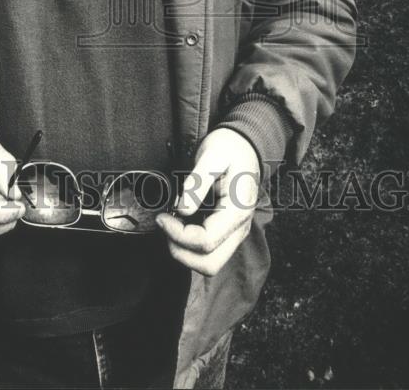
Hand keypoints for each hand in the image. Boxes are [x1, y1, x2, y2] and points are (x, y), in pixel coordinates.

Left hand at [157, 128, 259, 275]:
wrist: (246, 145)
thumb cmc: (229, 147)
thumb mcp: (212, 155)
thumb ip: (197, 182)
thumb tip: (181, 209)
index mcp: (237, 211)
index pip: (205, 241)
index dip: (178, 234)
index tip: (162, 216)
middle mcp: (240, 229)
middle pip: (210, 264)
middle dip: (180, 251)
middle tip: (165, 225)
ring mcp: (235, 233)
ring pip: (210, 263)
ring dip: (185, 252)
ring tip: (171, 225)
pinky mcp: (228, 232)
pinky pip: (210, 253)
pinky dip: (191, 246)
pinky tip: (180, 224)